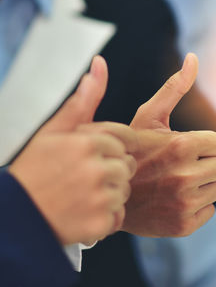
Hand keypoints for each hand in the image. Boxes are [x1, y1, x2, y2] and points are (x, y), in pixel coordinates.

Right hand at [9, 56, 134, 244]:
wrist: (16, 218)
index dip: (114, 147)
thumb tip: (100, 65)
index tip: (97, 156)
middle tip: (85, 178)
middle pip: (129, 165)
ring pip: (126, 190)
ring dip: (111, 194)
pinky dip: (106, 217)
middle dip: (113, 169)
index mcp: (87, 141)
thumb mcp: (53, 131)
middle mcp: (96, 167)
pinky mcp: (101, 222)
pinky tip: (84, 212)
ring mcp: (100, 196)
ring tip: (83, 195)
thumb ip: (82, 101)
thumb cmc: (34, 171)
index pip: (126, 139)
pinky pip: (120, 216)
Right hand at [125, 53, 215, 236]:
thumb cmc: (133, 150)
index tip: (184, 147)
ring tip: (174, 182)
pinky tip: (174, 200)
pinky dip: (196, 206)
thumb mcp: (149, 117)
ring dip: (201, 184)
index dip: (203, 144)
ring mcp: (185, 202)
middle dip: (205, 163)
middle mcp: (185, 175)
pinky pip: (210, 210)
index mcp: (181, 145)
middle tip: (179, 165)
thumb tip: (193, 57)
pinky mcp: (184, 225)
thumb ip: (175, 88)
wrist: (109, 194)